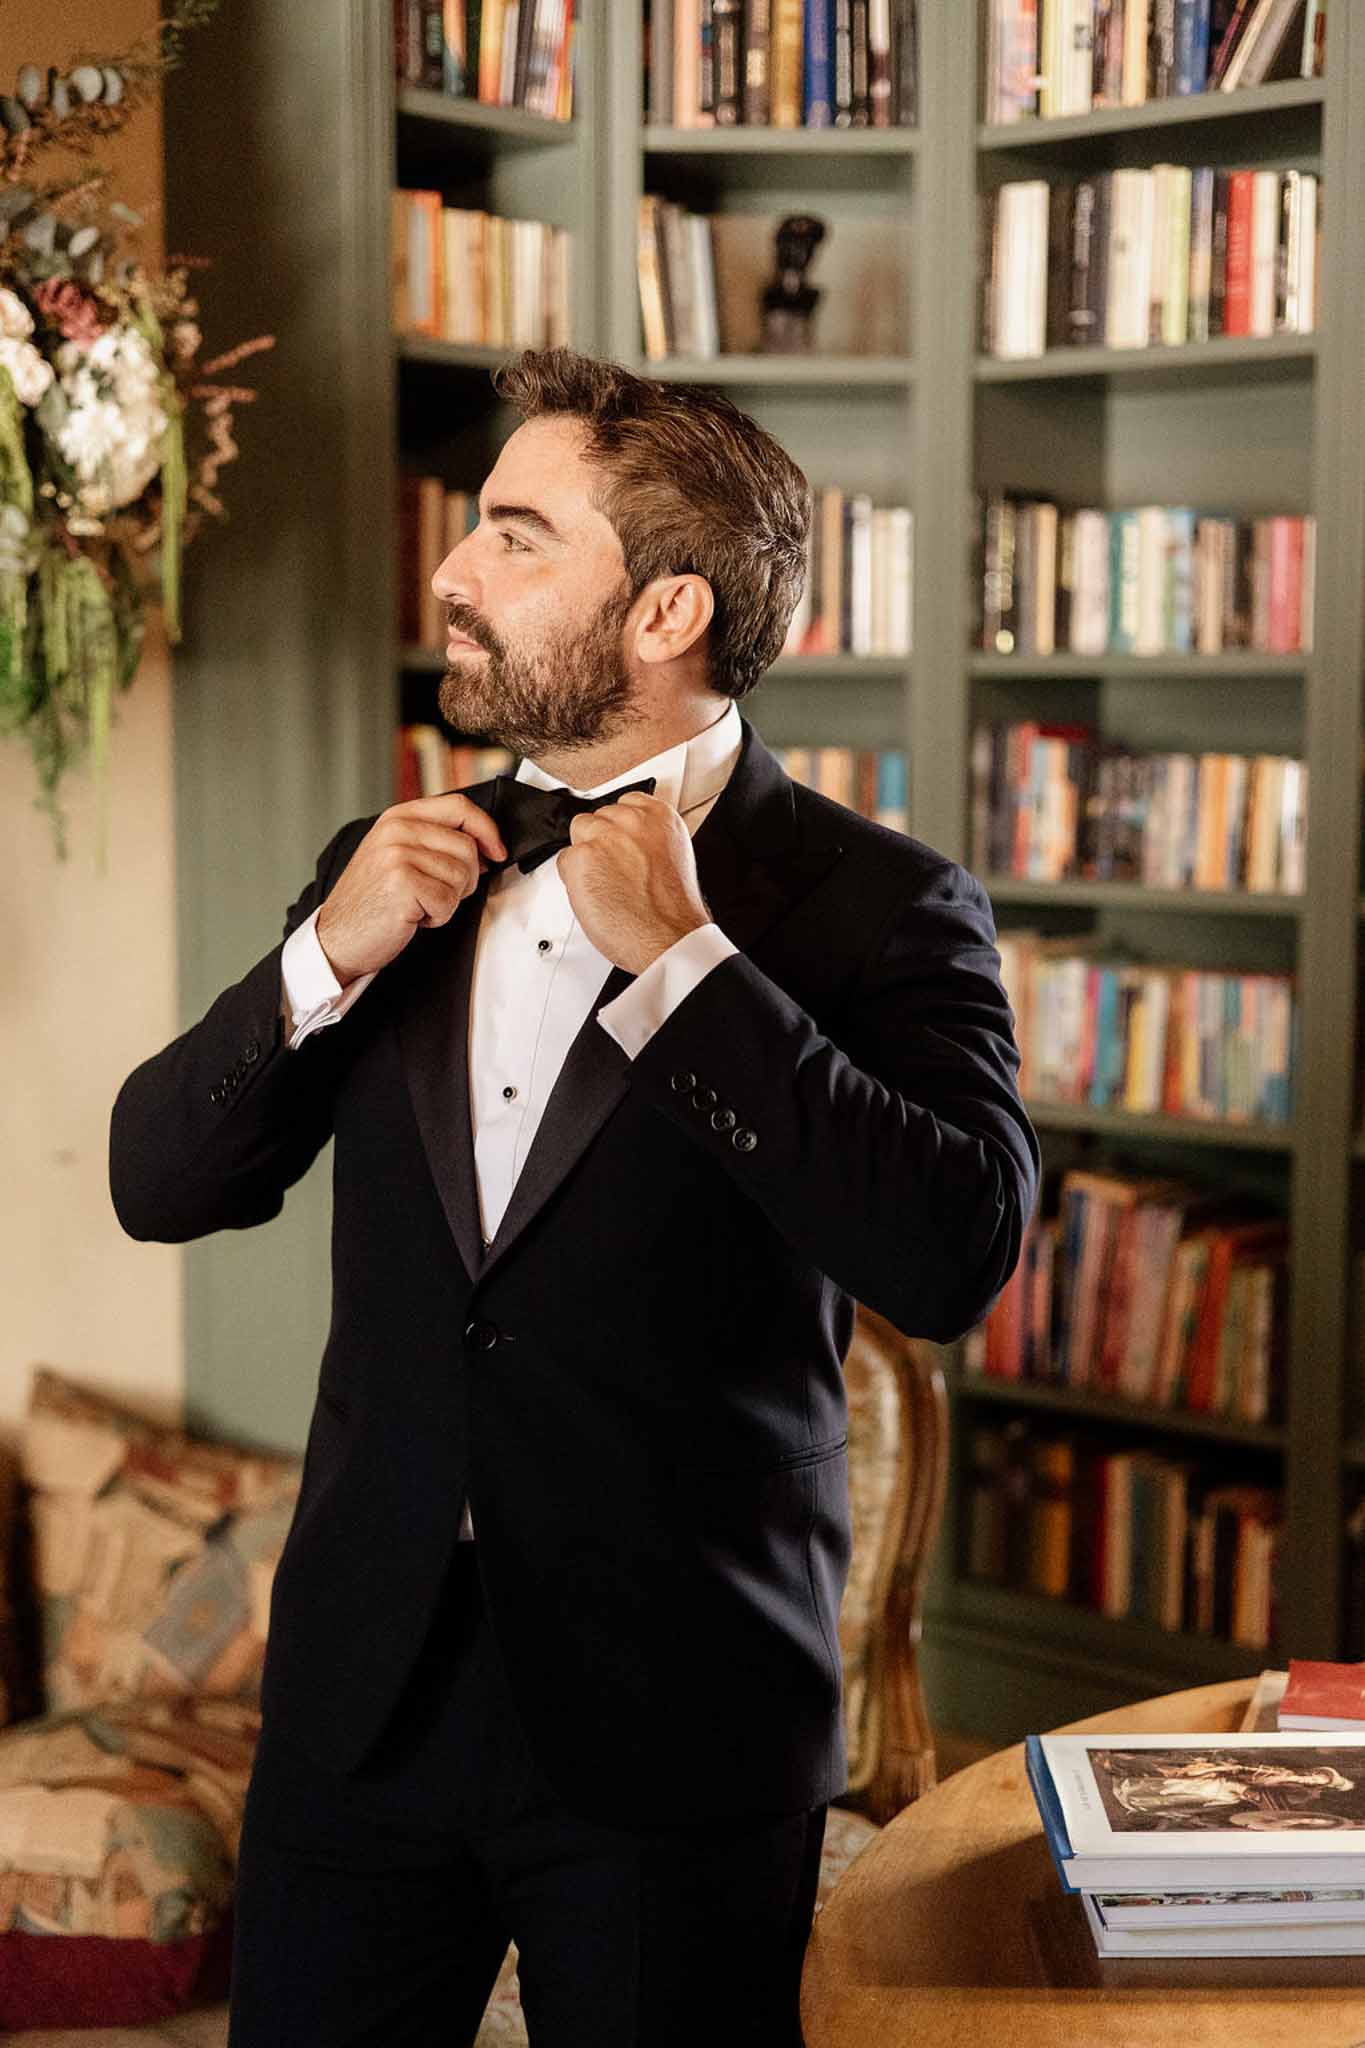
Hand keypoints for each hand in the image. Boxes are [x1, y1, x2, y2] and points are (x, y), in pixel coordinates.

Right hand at [314, 794, 507, 984]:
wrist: (337, 937)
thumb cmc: (372, 900)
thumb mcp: (398, 855)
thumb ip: (433, 839)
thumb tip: (486, 845)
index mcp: (398, 817)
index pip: (460, 807)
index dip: (487, 830)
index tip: (497, 852)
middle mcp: (397, 830)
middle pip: (467, 847)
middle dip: (464, 879)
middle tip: (434, 893)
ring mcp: (398, 855)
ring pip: (462, 876)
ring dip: (447, 900)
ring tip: (417, 903)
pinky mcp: (402, 883)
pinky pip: (448, 901)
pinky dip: (437, 917)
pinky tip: (412, 915)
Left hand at [557, 792, 711, 974]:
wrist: (667, 937)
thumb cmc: (672, 912)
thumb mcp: (673, 859)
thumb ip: (650, 842)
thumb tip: (631, 845)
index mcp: (660, 818)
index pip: (627, 803)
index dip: (620, 827)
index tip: (622, 842)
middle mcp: (632, 822)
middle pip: (599, 817)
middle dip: (601, 842)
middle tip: (612, 870)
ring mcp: (605, 837)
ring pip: (579, 834)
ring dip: (586, 857)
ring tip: (604, 883)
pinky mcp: (582, 857)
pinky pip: (565, 860)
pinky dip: (573, 879)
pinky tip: (593, 894)